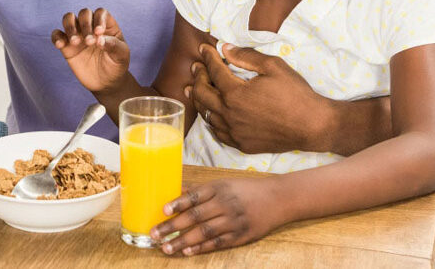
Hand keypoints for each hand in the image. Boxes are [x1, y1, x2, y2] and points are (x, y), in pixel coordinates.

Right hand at [50, 8, 130, 93]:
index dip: (98, 19)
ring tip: (75, 42)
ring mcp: (78, 34)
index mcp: (106, 25)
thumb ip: (113, 45)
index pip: (100, 13)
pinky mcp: (67, 46)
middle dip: (85, 25)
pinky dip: (56, 37)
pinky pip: (57, 35)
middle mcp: (91, 26)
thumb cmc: (116, 65)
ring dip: (70, 26)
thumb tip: (99, 39)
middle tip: (89, 42)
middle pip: (84, 13)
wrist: (106, 82)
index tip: (99, 33)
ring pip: (68, 18)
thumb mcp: (121, 55)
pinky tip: (60, 45)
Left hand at [151, 177, 284, 255]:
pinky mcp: (240, 235)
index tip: (162, 211)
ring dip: (183, 241)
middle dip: (172, 226)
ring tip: (167, 247)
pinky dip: (201, 247)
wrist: (278, 199)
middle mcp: (225, 204)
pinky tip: (187, 251)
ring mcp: (233, 221)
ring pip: (204, 232)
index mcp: (218, 188)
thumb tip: (177, 193)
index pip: (193, 196)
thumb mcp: (224, 184)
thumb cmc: (246, 190)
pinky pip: (217, 243)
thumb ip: (201, 190)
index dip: (177, 204)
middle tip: (156, 234)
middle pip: (195, 216)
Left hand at [189, 43, 335, 153]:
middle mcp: (229, 114)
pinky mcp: (241, 144)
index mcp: (235, 93)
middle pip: (202, 93)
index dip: (208, 57)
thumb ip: (247, 56)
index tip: (204, 47)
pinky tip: (211, 113)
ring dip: (199, 99)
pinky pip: (218, 132)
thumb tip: (225, 48)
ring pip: (206, 114)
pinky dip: (211, 119)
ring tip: (194, 89)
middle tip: (197, 67)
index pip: (214, 70)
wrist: (313, 125)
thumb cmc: (296, 94)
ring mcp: (234, 131)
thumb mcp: (274, 66)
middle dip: (198, 77)